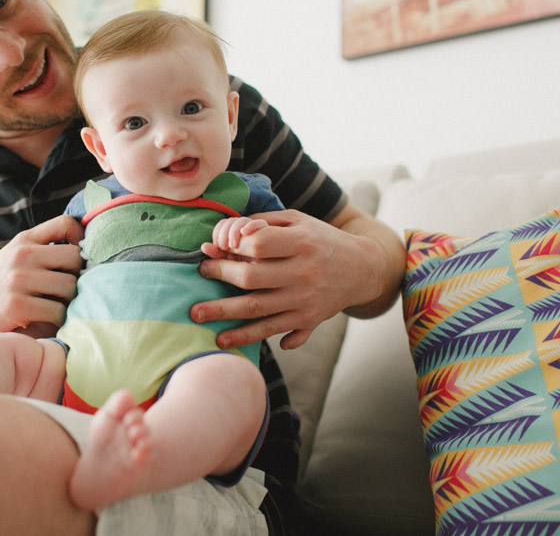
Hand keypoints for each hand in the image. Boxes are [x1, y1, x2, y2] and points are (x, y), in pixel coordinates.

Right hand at [0, 215, 83, 353]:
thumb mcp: (14, 259)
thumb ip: (42, 251)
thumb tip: (86, 252)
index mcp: (24, 240)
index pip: (66, 223)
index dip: (82, 239)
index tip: (79, 259)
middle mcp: (21, 255)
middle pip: (75, 258)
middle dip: (77, 276)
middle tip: (65, 290)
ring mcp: (18, 279)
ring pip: (70, 286)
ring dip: (68, 301)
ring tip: (54, 306)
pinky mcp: (16, 305)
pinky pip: (58, 311)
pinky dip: (58, 319)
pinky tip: (46, 320)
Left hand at [192, 208, 397, 350]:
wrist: (363, 269)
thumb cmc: (320, 239)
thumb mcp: (298, 221)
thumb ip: (263, 223)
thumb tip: (226, 235)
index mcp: (301, 243)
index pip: (257, 245)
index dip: (232, 245)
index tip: (217, 246)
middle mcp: (303, 273)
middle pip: (252, 278)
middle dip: (219, 276)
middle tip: (200, 273)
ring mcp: (305, 300)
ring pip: (258, 310)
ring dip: (224, 314)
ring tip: (197, 316)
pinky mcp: (307, 320)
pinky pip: (274, 330)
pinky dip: (250, 337)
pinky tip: (226, 340)